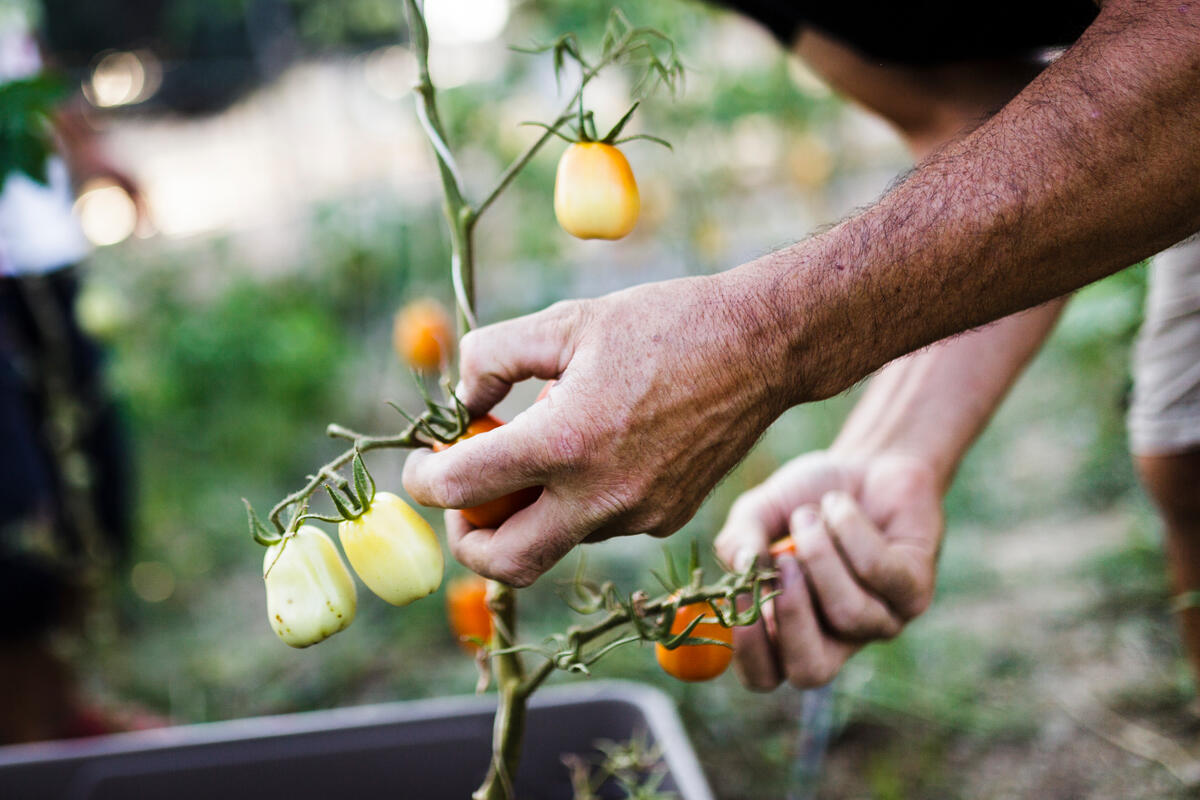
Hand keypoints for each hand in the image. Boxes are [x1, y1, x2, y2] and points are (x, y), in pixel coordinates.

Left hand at [403, 270, 787, 585]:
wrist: (761, 349)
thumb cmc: (664, 325)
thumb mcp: (566, 320)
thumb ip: (493, 357)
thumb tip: (461, 402)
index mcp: (565, 443)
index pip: (460, 488)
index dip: (423, 479)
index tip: (424, 465)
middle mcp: (599, 496)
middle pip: (502, 563)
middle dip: (467, 539)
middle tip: (465, 498)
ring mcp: (636, 516)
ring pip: (554, 541)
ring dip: (529, 511)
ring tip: (546, 447)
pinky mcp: (665, 519)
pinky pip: (600, 525)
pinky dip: (578, 501)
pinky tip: (599, 449)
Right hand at [714, 450, 941, 689]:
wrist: (866, 462)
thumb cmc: (806, 496)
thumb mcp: (759, 512)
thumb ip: (738, 540)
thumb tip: (743, 566)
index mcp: (786, 629)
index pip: (764, 675)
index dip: (748, 651)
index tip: (738, 594)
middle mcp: (834, 638)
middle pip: (812, 672)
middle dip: (793, 618)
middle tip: (783, 562)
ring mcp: (879, 621)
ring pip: (849, 613)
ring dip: (820, 554)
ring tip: (809, 513)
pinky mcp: (915, 594)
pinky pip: (879, 573)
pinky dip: (849, 530)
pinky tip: (839, 505)